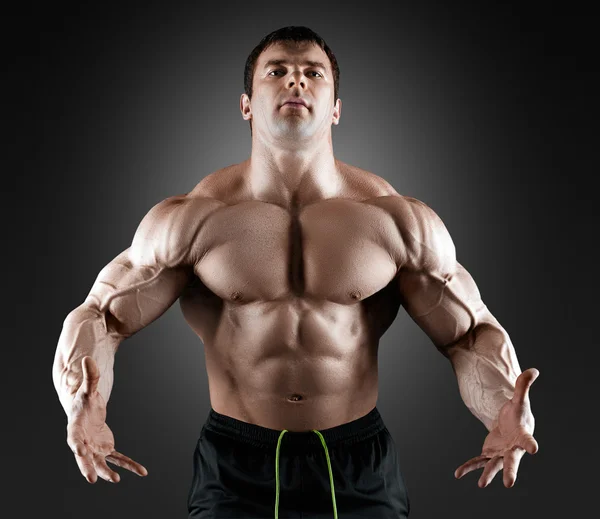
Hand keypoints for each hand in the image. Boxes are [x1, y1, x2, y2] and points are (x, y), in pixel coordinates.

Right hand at [66, 356, 148, 483]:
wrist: (86, 412)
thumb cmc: (84, 401)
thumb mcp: (89, 389)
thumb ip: (90, 376)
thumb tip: (88, 358)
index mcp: (75, 428)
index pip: (74, 438)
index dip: (76, 445)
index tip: (79, 451)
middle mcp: (83, 442)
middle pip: (84, 457)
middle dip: (88, 467)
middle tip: (92, 479)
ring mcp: (94, 448)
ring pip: (100, 462)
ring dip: (107, 471)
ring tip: (115, 480)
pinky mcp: (106, 449)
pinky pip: (119, 458)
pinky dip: (130, 465)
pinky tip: (142, 472)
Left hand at [454, 368, 539, 487]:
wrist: (513, 426)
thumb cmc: (518, 414)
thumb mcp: (519, 399)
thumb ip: (524, 385)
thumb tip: (533, 370)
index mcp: (522, 436)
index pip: (527, 440)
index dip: (530, 444)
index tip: (534, 449)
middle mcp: (512, 449)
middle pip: (512, 461)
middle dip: (510, 471)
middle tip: (509, 484)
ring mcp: (500, 453)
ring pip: (493, 465)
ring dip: (487, 474)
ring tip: (481, 484)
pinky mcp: (489, 453)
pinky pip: (477, 461)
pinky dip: (468, 467)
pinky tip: (458, 474)